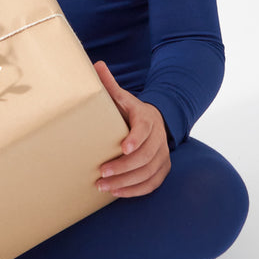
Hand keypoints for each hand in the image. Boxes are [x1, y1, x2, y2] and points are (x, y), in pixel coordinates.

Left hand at [94, 61, 170, 197]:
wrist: (155, 121)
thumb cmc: (131, 111)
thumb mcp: (122, 97)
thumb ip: (109, 84)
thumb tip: (96, 64)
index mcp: (147, 119)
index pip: (144, 130)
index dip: (135, 139)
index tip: (122, 147)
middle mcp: (159, 138)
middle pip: (145, 156)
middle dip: (123, 167)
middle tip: (101, 173)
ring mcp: (163, 155)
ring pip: (148, 173)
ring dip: (125, 182)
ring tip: (103, 187)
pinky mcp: (162, 169)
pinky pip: (152, 184)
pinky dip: (135, 190)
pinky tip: (117, 193)